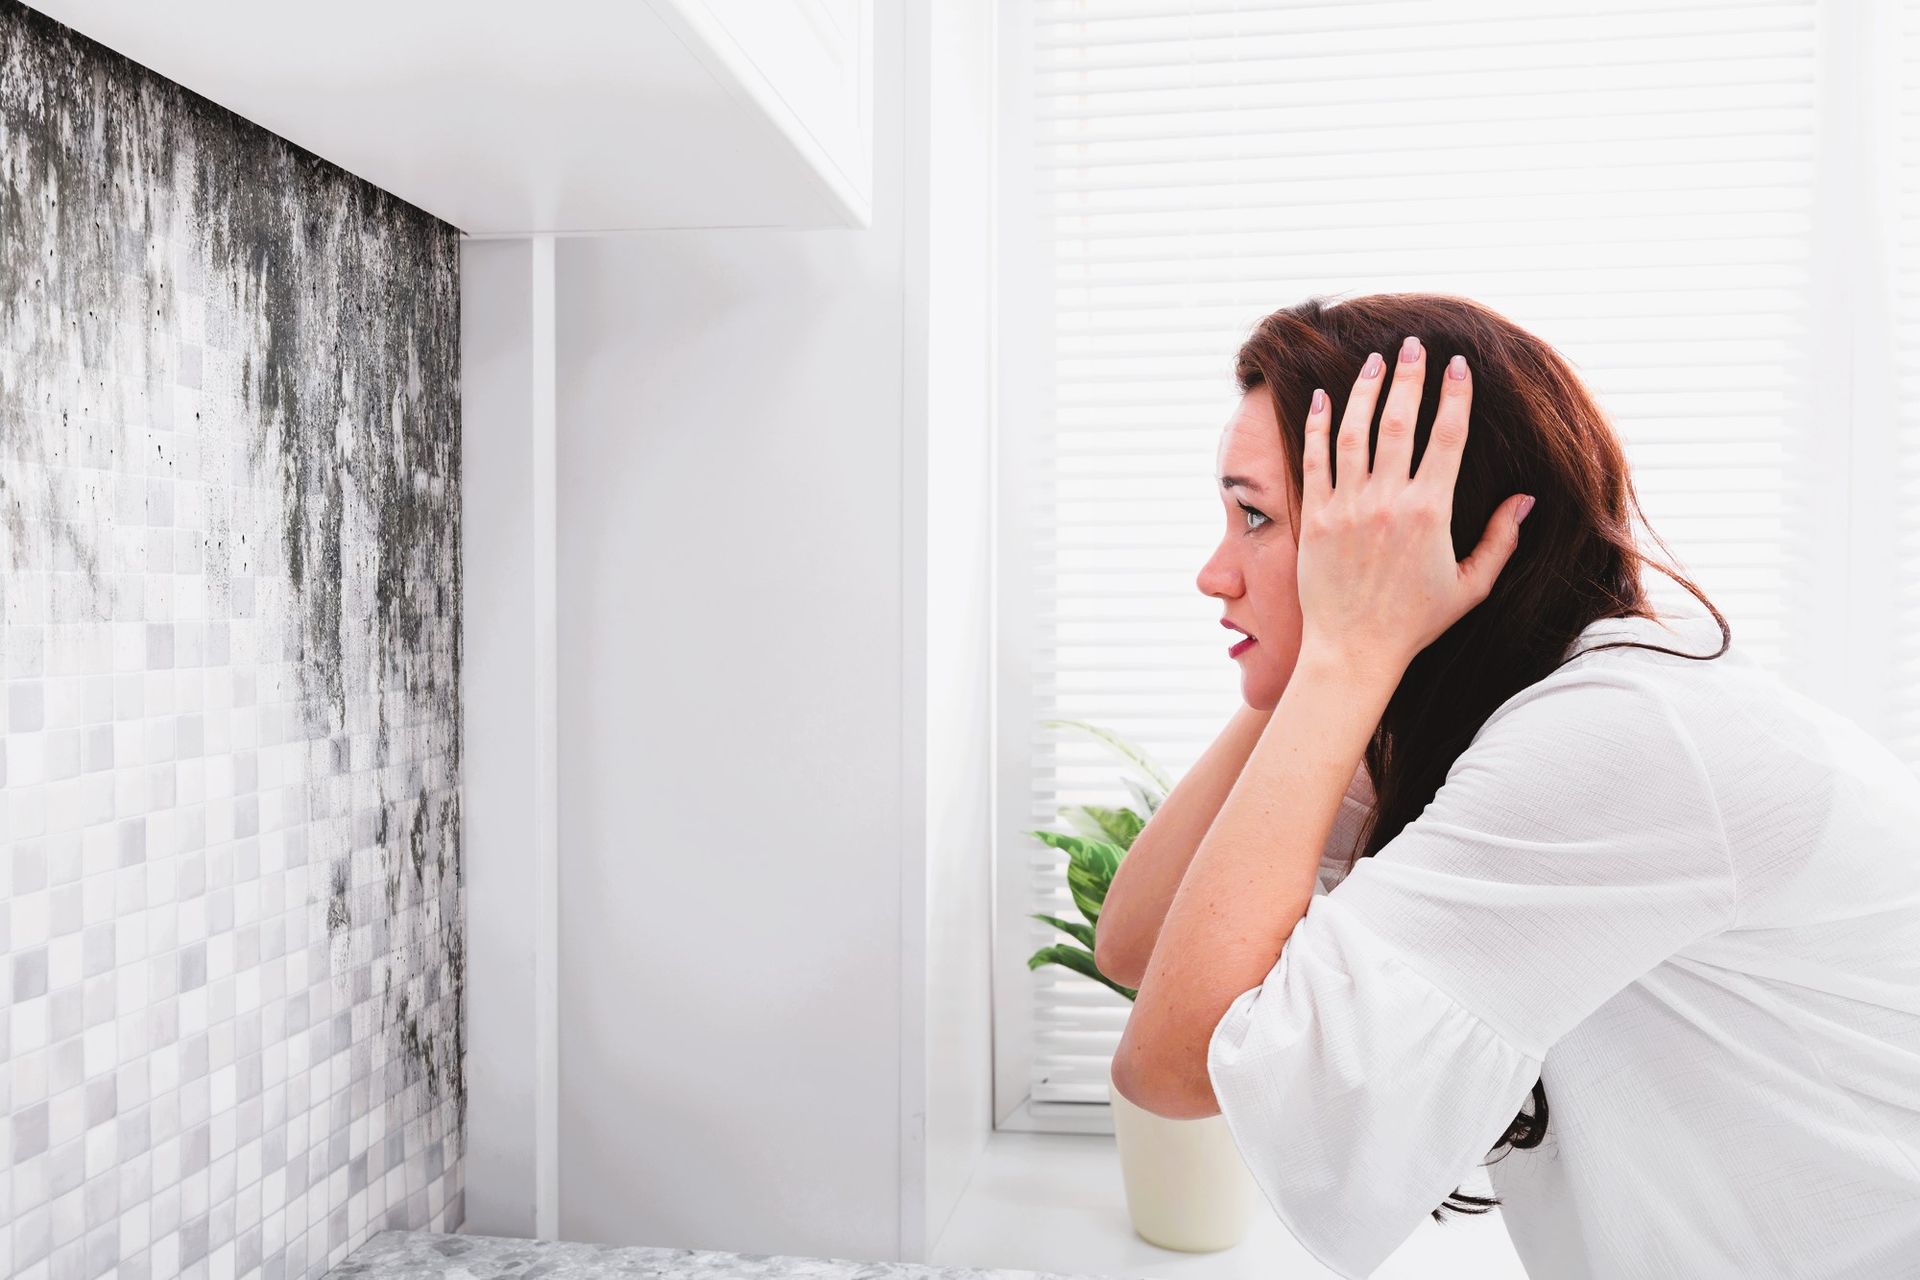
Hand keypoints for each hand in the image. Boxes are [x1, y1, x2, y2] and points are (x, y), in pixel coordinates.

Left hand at [1295, 337, 1532, 680]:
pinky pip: (1315, 459)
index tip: (1458, 365)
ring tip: (1376, 362)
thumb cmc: (1414, 623)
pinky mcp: (1314, 517)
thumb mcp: (1470, 587)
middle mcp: (1388, 502)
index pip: (1448, 437)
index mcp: (1431, 512)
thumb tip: (1526, 499)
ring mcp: (1347, 507)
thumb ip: (1500, 541)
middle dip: (1411, 377)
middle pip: (1401, 422)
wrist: (1352, 650)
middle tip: (1415, 345)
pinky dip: (1318, 424)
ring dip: (1366, 391)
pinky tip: (1321, 398)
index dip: (1455, 396)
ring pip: (1355, 432)